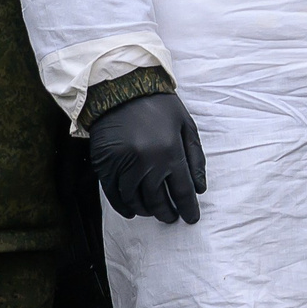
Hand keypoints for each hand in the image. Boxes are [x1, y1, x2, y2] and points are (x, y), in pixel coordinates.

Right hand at [87, 90, 206, 223]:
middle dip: (167, 212)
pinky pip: (114, 195)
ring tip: (154, 212)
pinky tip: (132, 210)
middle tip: (171, 217)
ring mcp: (124, 166)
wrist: (122, 89)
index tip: (192, 219)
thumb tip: (200, 188)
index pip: (182, 192)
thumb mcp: (186, 126)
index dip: (188, 208)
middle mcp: (147, 163)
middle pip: (158, 200)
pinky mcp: (105, 166)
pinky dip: (124, 206)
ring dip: (147, 210)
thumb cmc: (159, 106)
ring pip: (136, 201)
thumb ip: (195, 158)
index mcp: (170, 153)